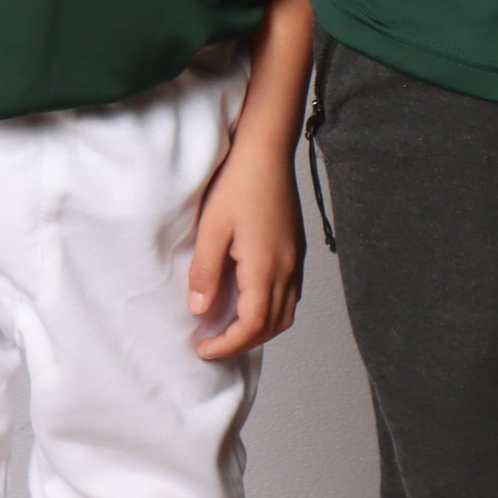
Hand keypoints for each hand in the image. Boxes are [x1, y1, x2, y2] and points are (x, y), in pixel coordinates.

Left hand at [186, 129, 304, 357]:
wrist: (267, 149)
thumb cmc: (239, 182)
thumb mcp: (211, 228)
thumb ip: (205, 272)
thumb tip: (200, 309)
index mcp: (266, 266)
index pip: (252, 325)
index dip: (228, 344)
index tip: (203, 348)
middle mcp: (287, 268)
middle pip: (273, 325)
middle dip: (243, 343)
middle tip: (213, 344)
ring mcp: (296, 258)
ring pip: (287, 312)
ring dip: (261, 329)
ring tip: (231, 329)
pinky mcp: (297, 248)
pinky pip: (291, 294)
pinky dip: (272, 310)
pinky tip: (251, 301)